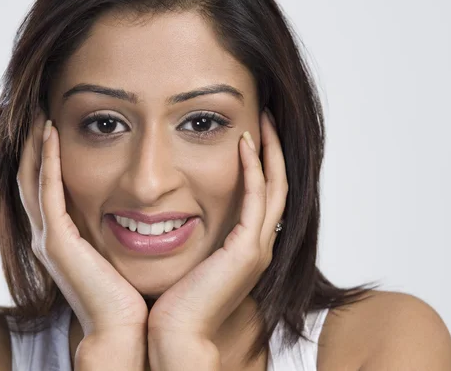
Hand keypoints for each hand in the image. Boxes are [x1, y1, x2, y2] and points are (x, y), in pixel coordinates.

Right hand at [16, 111, 147, 338]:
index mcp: (61, 238)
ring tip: (41, 114)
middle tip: (37, 112)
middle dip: (33, 146)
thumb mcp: (117, 253)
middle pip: (29, 178)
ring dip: (35, 145)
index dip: (44, 156)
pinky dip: (48, 161)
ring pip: (31, 179)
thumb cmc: (127, 295)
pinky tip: (52, 134)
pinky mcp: (56, 241)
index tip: (53, 125)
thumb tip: (137, 208)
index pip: (44, 187)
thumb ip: (114, 230)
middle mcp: (47, 235)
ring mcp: (47, 238)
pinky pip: (47, 191)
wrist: (124, 330)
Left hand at [147, 109, 287, 340]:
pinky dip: (253, 169)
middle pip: (277, 186)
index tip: (249, 133)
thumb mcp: (188, 257)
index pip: (263, 195)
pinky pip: (257, 198)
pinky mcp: (248, 250)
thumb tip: (174, 211)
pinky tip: (244, 143)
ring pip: (275, 187)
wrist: (174, 333)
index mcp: (246, 247)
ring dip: (269, 152)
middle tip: (266, 118)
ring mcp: (258, 248)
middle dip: (272, 150)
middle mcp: (259, 245)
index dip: (261, 163)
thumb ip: (191, 234)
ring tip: (262, 120)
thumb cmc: (173, 299)